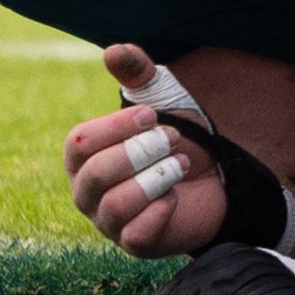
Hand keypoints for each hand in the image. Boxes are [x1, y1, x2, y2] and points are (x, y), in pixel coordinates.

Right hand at [65, 48, 226, 256]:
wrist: (216, 176)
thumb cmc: (177, 138)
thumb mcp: (162, 100)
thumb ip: (138, 75)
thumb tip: (114, 50)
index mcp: (84, 158)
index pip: (78, 143)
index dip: (116, 127)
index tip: (152, 115)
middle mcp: (87, 192)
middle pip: (95, 174)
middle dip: (140, 152)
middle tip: (173, 139)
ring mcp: (109, 221)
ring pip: (115, 205)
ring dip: (155, 179)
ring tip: (181, 164)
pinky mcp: (137, 243)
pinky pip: (137, 234)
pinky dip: (161, 210)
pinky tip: (176, 195)